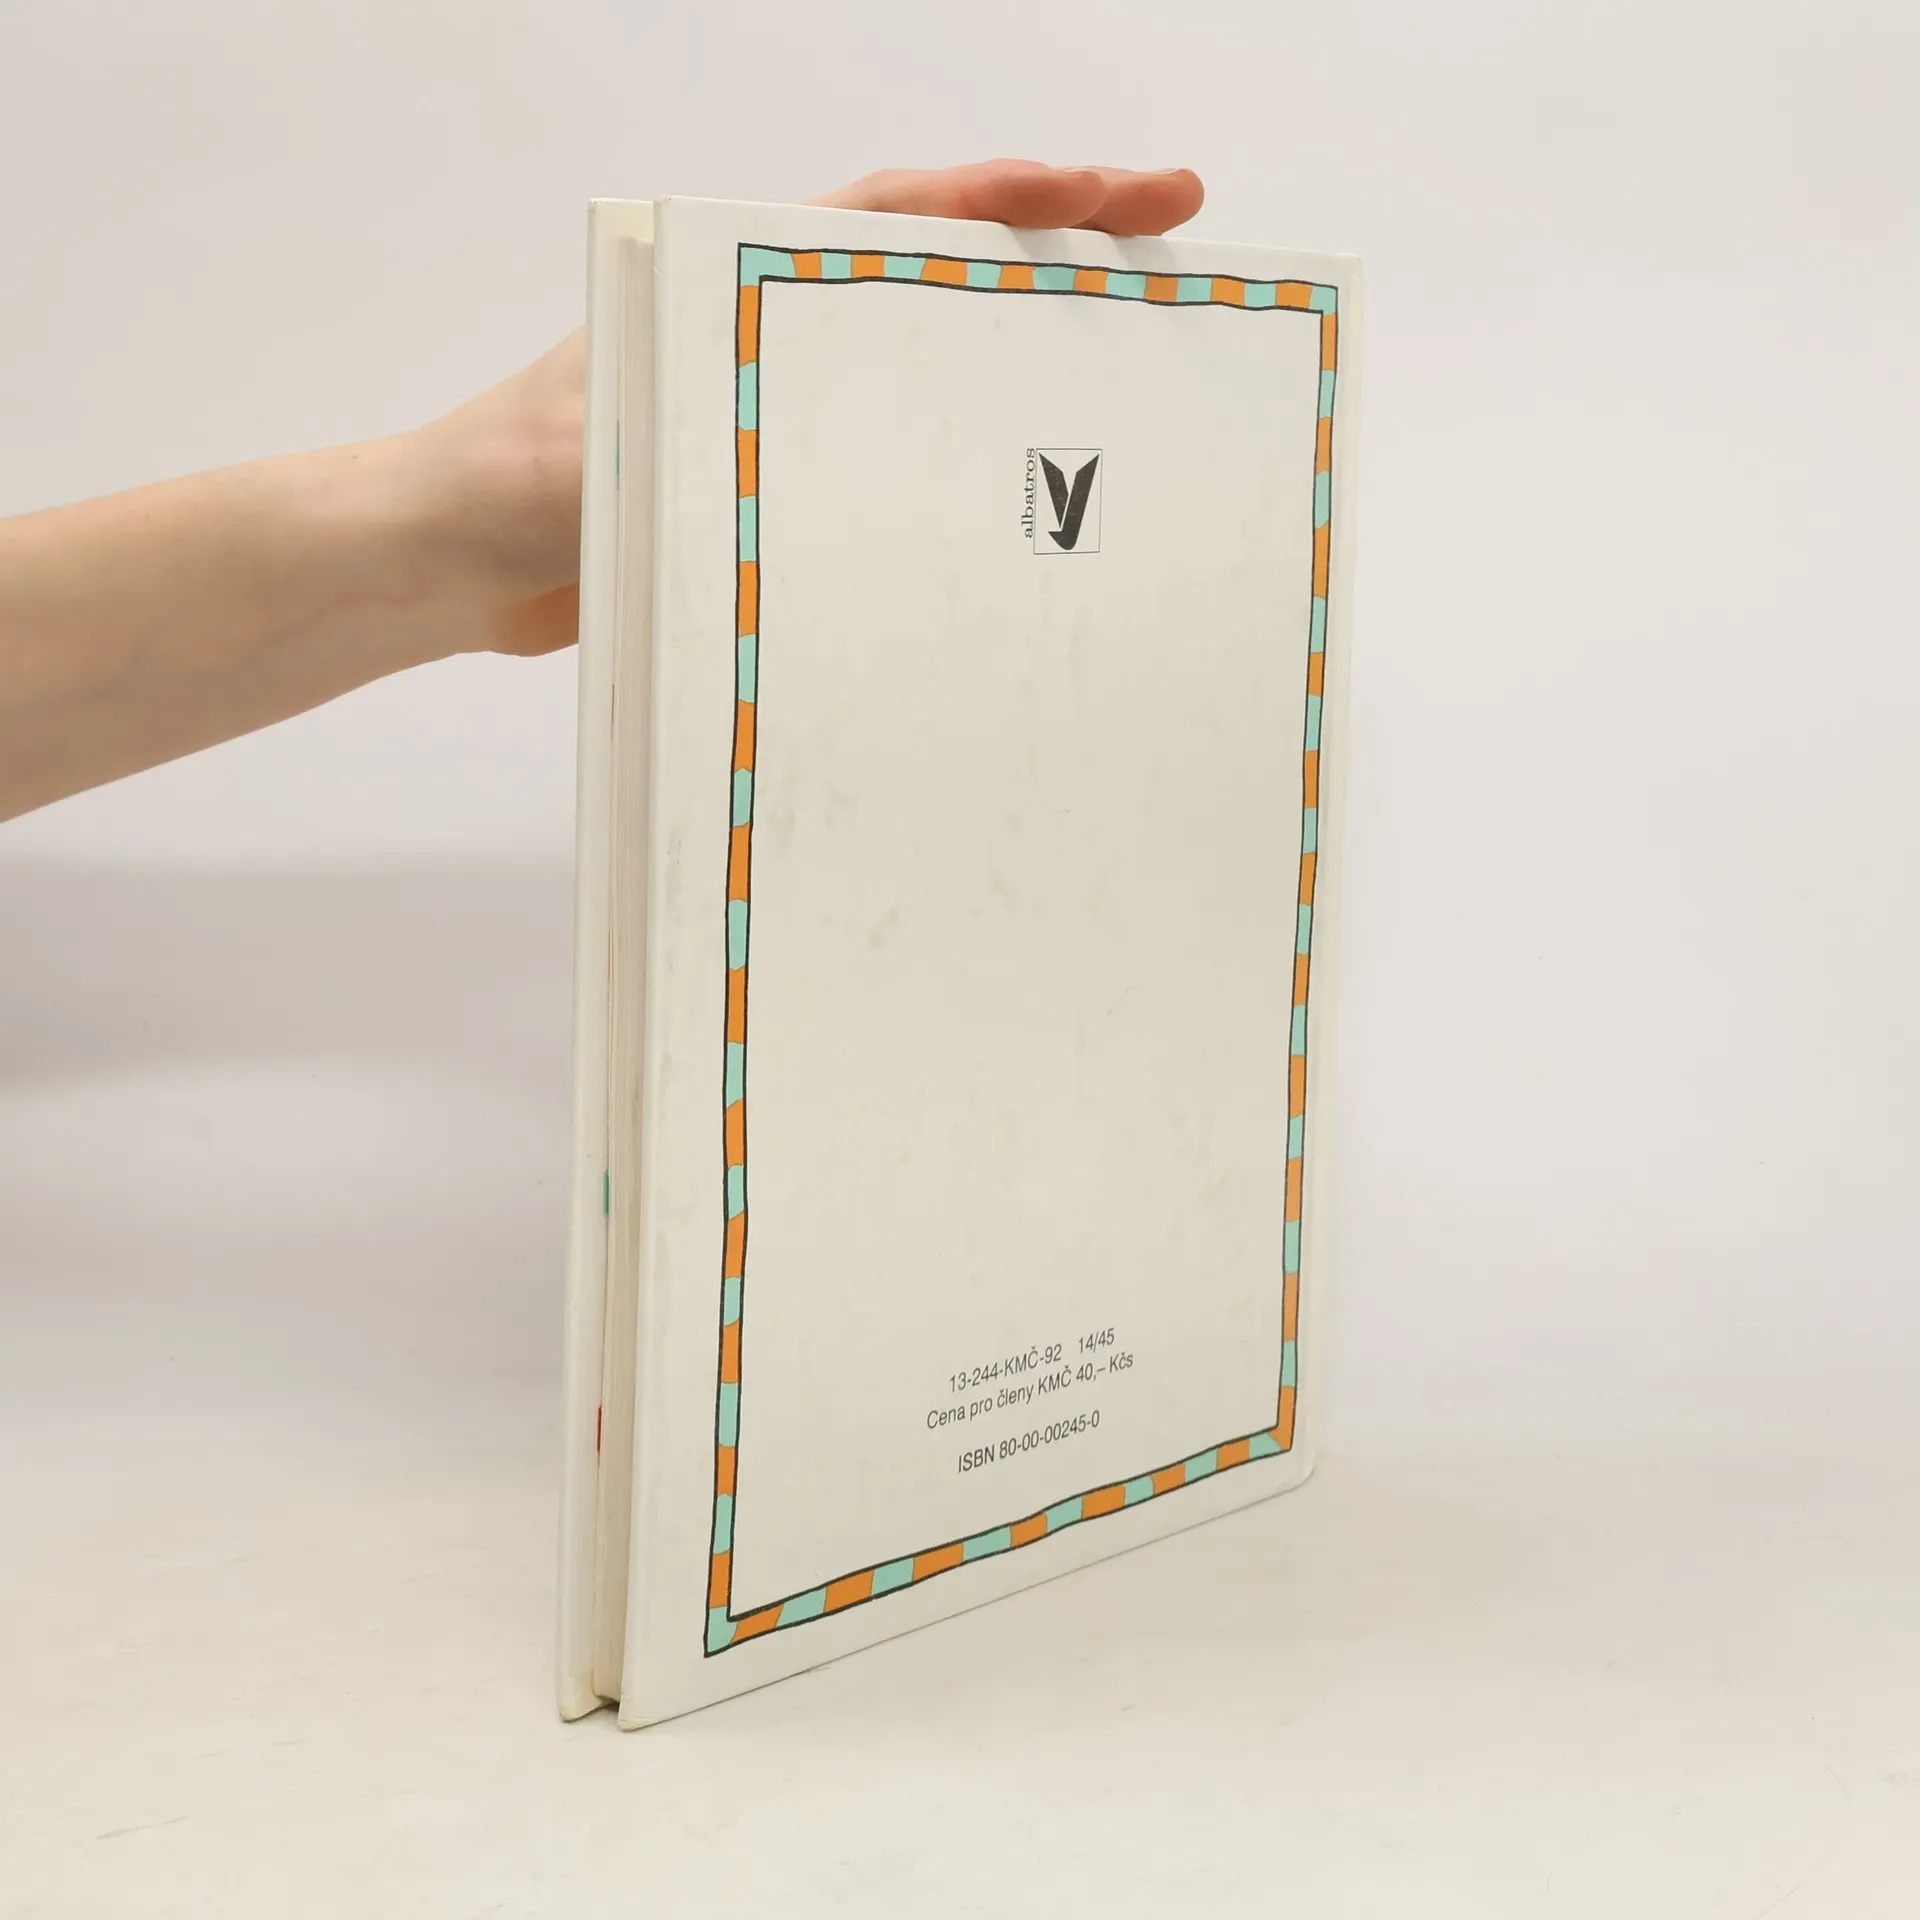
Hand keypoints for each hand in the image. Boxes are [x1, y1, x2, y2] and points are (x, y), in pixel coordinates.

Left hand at [423, 162, 1204, 658]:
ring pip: (923, 365)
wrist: (440, 563)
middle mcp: (768, 329)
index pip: (891, 217)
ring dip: (1020, 362)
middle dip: (1056, 253)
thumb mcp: (588, 452)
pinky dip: (954, 472)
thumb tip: (767, 457)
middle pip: (936, 275)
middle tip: (1176, 249)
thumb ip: (668, 439)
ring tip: (1132, 369)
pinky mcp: (768, 485)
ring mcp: (776, 407)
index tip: (1115, 192)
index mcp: (730, 281)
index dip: (1009, 198)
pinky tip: (1017, 505)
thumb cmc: (494, 488)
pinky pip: (887, 465)